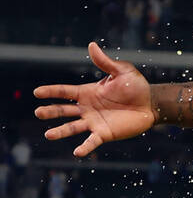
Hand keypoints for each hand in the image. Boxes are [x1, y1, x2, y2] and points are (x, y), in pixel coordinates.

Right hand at [33, 43, 156, 156]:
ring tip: (48, 135)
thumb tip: (91, 45)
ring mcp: (94, 122)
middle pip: (63, 110)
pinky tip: (77, 153)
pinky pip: (91, 141)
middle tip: (38, 113)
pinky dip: (84, 147)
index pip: (64, 92)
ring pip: (72, 127)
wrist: (151, 104)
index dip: (50, 91)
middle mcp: (86, 108)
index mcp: (87, 92)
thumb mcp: (121, 72)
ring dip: (60, 131)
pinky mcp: (104, 133)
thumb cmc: (136, 87)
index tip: (36, 92)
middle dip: (50, 112)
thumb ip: (105, 62)